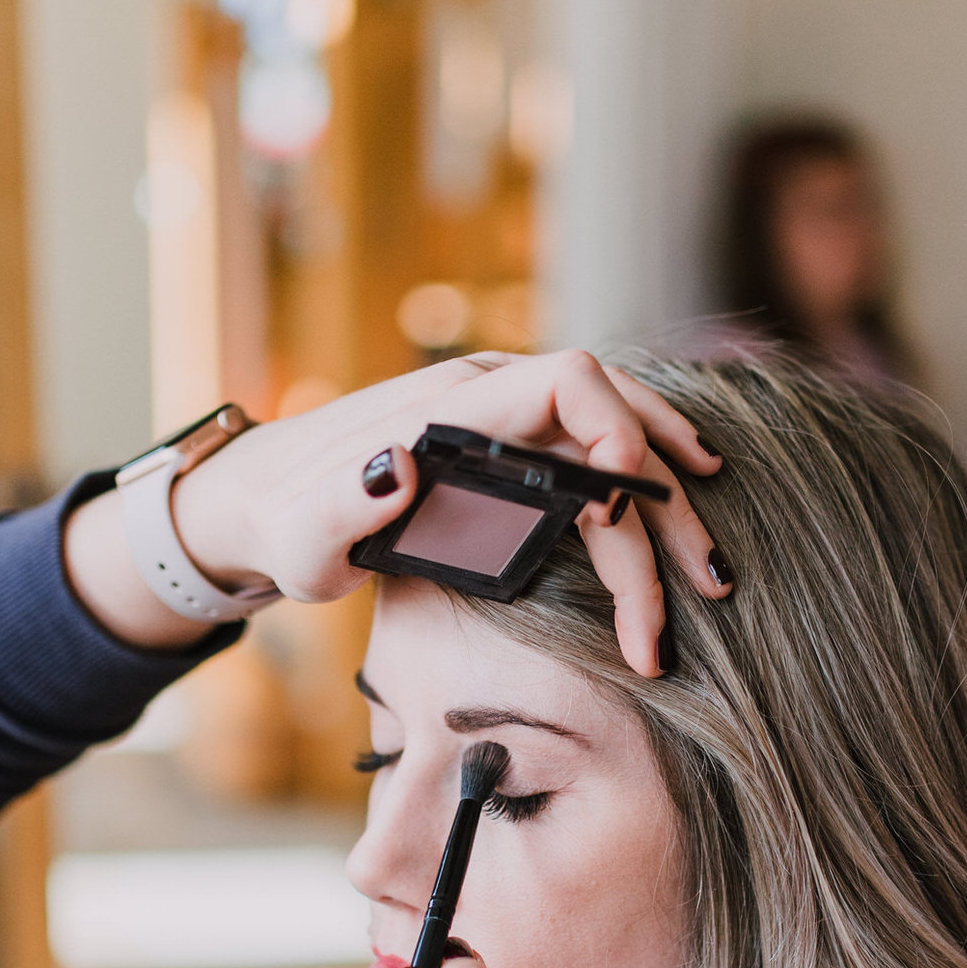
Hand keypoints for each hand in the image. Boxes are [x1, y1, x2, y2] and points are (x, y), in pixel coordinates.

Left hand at [65, 352, 727, 674]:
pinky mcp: (509, 452)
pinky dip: (645, 488)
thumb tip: (399, 466)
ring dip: (670, 501)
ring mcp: (505, 421)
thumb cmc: (279, 523)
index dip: (620, 429)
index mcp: (454, 408)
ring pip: (617, 440)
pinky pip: (596, 456)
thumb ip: (343, 505)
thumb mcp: (300, 532)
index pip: (569, 382)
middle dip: (667, 498)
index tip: (637, 507)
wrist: (259, 503)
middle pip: (614, 420)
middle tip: (703, 585)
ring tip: (707, 575)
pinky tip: (678, 519)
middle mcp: (492, 399)